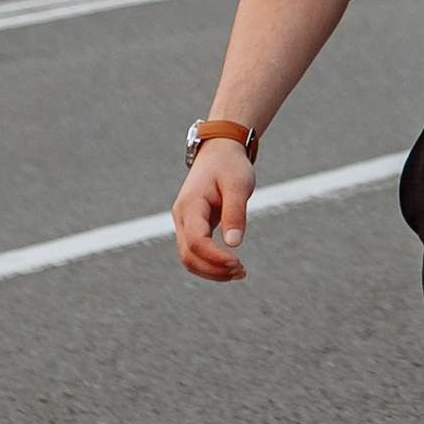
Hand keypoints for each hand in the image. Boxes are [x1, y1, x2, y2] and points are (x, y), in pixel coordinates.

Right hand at [172, 143, 255, 282]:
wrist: (219, 151)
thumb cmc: (230, 165)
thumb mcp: (238, 184)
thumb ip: (235, 212)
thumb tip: (234, 244)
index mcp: (191, 205)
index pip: (196, 242)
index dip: (215, 258)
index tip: (238, 263)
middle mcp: (182, 216)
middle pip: (188, 256)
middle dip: (213, 270)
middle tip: (242, 272)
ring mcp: (184, 223)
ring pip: (189, 258)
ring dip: (211, 271)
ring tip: (238, 272)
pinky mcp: (191, 226)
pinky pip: (194, 252)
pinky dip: (209, 263)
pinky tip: (229, 265)